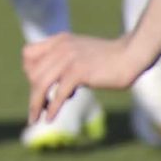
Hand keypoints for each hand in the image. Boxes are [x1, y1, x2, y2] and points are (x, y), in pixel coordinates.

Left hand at [22, 31, 142, 124]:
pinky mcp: (78, 72)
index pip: (28, 54)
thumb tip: (58, 85)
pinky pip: (58, 93)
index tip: (37, 86)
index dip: (28, 71)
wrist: (132, 54)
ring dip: (36, 104)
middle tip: (37, 108)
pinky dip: (52, 108)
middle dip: (33, 92)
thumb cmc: (111, 58)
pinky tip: (49, 118)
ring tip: (35, 118)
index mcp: (58, 41)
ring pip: (41, 84)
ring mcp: (68, 59)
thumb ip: (67, 61)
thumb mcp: (82, 53)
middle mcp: (59, 48)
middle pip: (32, 73)